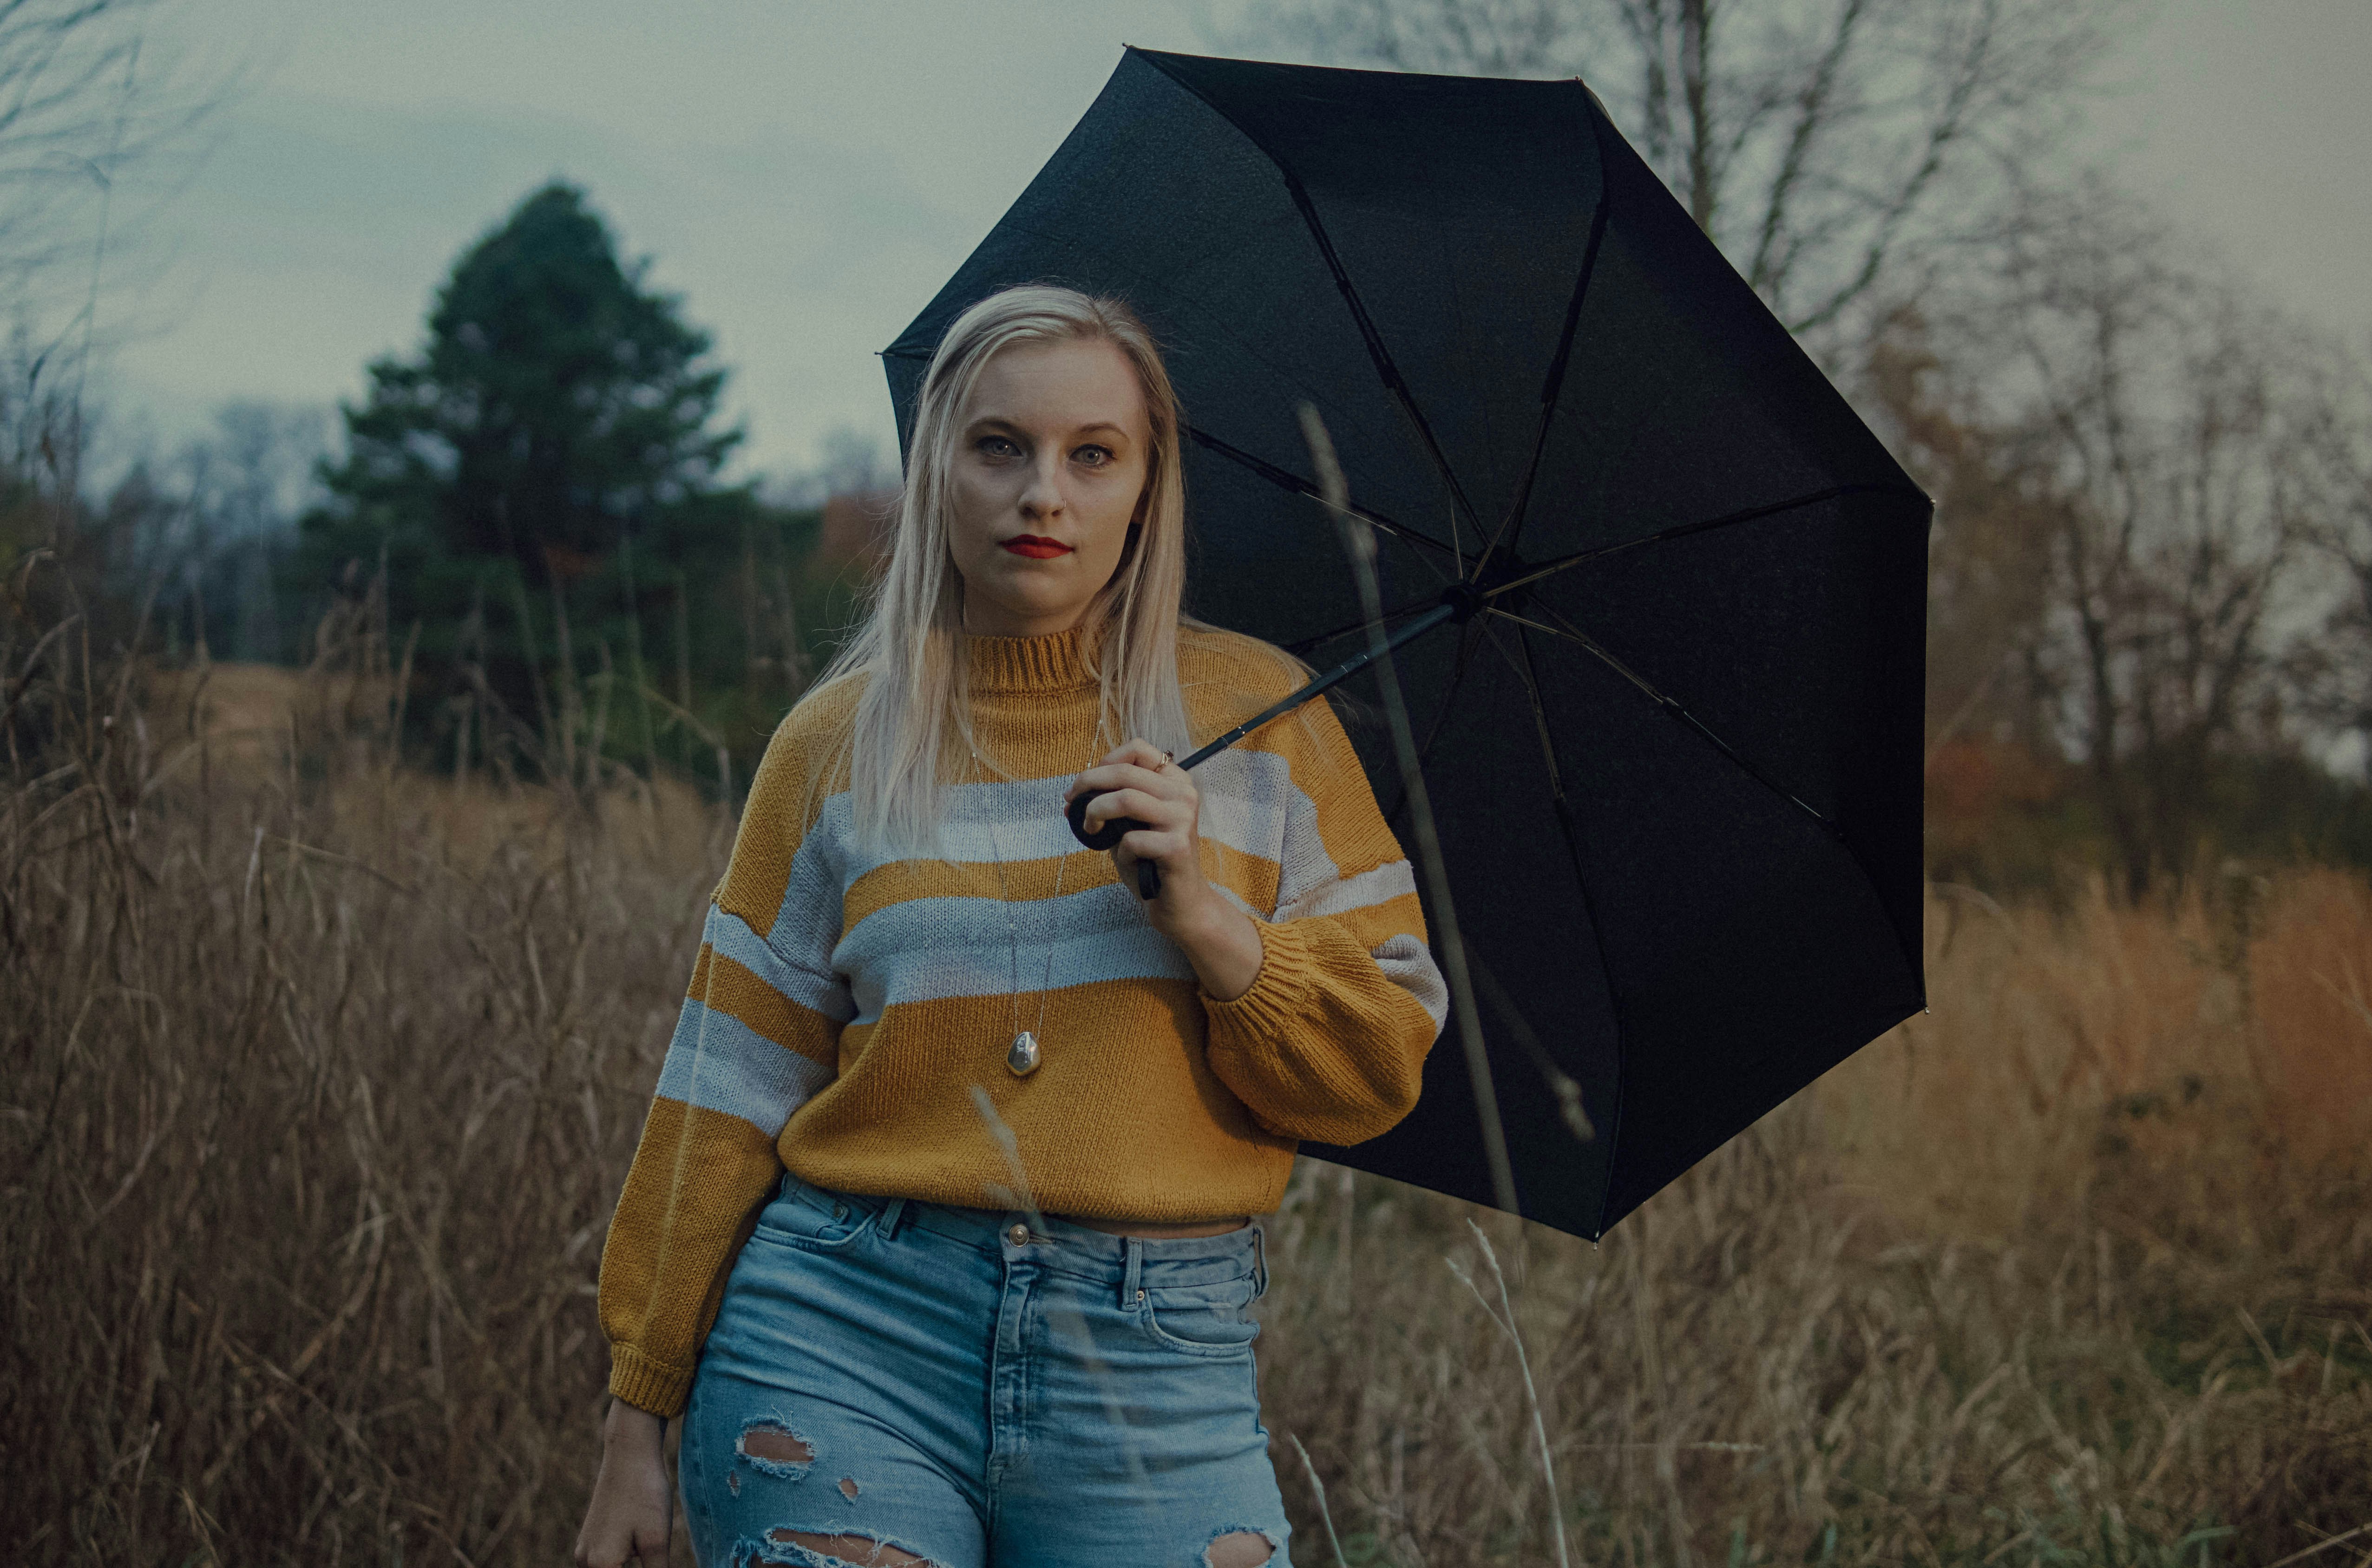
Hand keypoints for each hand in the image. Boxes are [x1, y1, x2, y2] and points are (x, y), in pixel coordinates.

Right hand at [574, 1401, 672, 1567]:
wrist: (629, 1453)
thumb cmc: (645, 1494)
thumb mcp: (656, 1541)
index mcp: (601, 1566)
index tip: (653, 1562)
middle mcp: (585, 1562)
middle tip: (653, 1557)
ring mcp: (585, 1550)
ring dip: (630, 1566)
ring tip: (651, 1554)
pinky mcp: (591, 1539)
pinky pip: (605, 1564)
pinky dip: (622, 1565)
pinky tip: (641, 1555)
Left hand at [1065, 739, 1265, 999]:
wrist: (1180, 904)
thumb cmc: (1151, 862)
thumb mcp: (1130, 825)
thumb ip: (1110, 804)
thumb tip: (1072, 795)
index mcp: (1175, 781)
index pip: (1139, 750)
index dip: (1104, 761)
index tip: (1084, 783)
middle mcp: (1184, 794)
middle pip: (1125, 773)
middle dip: (1087, 784)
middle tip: (1071, 803)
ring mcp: (1184, 819)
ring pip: (1125, 799)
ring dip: (1095, 812)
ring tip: (1089, 829)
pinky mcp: (1178, 847)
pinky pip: (1132, 839)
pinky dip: (1119, 851)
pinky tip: (1127, 861)